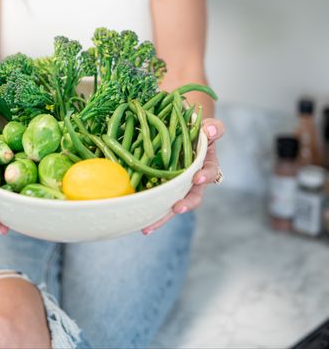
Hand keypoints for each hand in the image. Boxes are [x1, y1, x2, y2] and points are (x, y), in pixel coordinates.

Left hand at [141, 117, 224, 233]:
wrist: (182, 129)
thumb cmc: (196, 129)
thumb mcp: (207, 126)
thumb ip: (213, 128)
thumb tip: (209, 131)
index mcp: (206, 164)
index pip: (209, 172)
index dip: (204, 176)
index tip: (197, 178)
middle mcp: (193, 180)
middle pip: (192, 197)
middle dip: (185, 204)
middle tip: (176, 208)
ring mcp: (177, 185)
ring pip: (172, 205)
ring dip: (163, 216)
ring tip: (148, 226)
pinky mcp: (162, 187)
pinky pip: (157, 201)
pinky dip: (149, 211)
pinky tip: (138, 222)